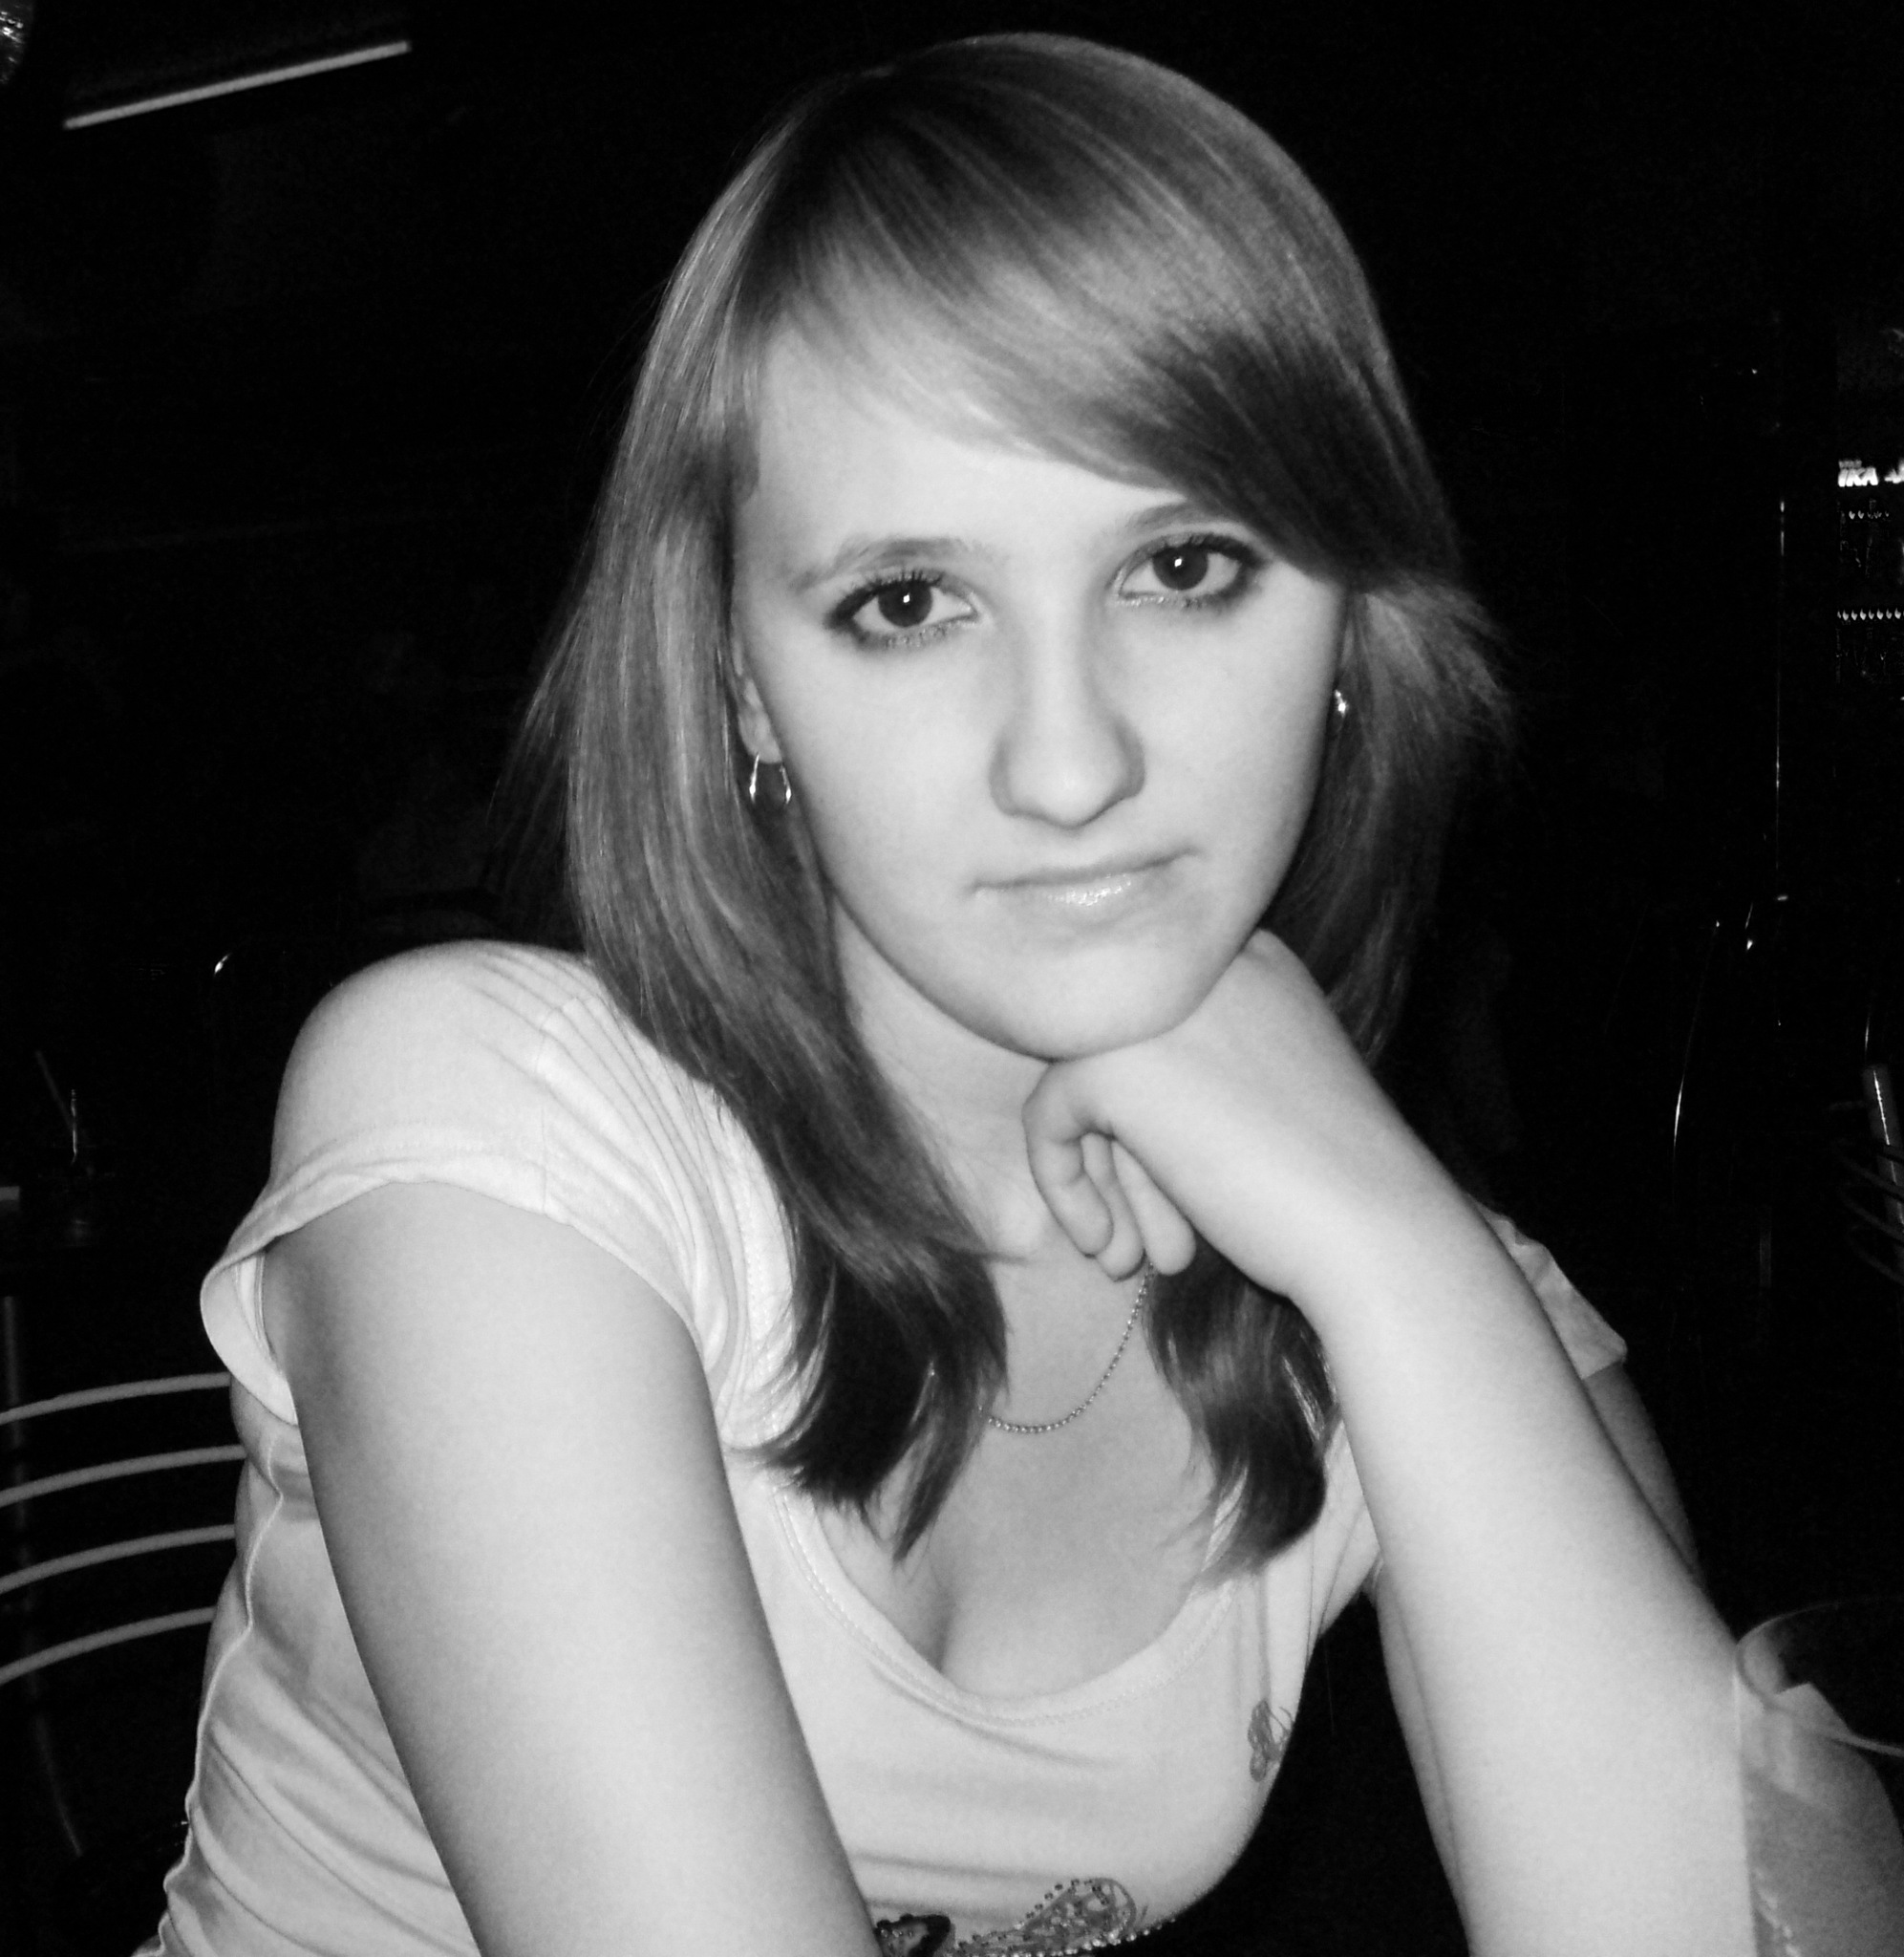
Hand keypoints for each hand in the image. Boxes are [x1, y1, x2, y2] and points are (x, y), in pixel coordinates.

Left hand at [1021, 933, 1447, 1303]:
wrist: (1374, 1227)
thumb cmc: (1334, 1181)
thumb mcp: (1264, 1092)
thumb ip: (1191, 1070)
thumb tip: (1088, 1108)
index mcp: (1247, 956)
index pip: (1153, 1025)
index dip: (1149, 1119)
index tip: (1165, 1192)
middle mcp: (1197, 962)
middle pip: (1115, 1057)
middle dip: (1126, 1159)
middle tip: (1142, 1245)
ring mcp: (1151, 1008)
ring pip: (1081, 1089)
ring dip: (1106, 1181)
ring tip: (1127, 1260)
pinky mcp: (1111, 1065)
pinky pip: (1050, 1120)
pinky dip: (1067, 1188)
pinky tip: (1105, 1247)